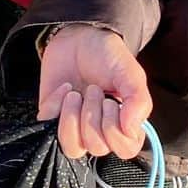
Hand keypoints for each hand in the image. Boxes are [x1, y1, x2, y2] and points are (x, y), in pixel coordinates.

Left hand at [36, 25, 151, 159]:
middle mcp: (100, 130)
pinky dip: (56, 105)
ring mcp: (74, 126)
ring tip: (75, 94)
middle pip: (97, 147)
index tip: (112, 103)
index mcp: (124, 124)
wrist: (78, 37)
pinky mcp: (52, 117)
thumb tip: (131, 128)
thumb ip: (138, 101)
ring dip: (72, 118)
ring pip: (72, 147)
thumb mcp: (130, 74)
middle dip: (93, 115)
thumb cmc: (107, 57)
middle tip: (94, 90)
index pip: (125, 150)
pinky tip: (65, 88)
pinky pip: (50, 127)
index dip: (116, 131)